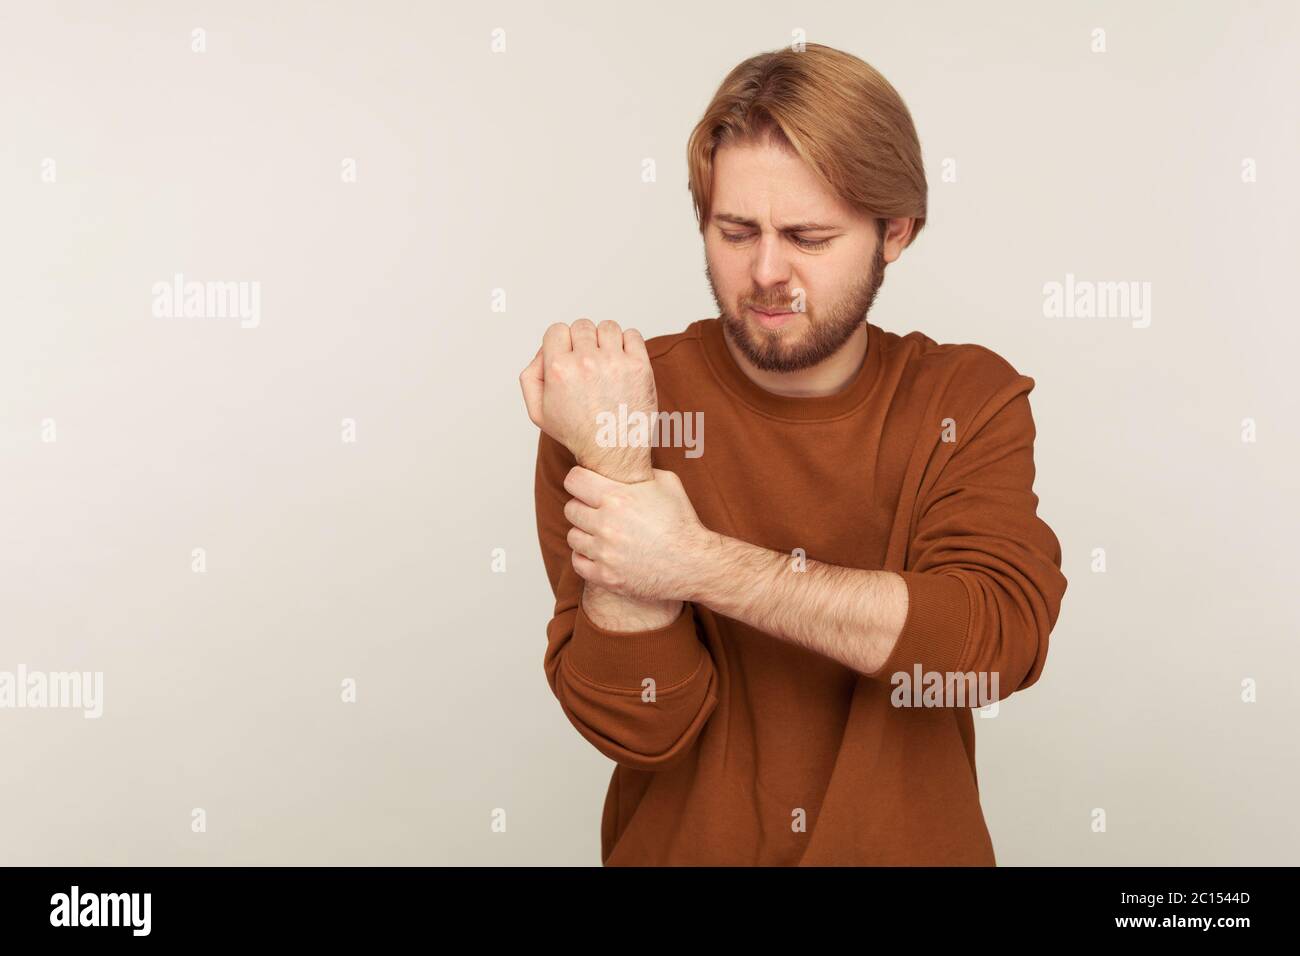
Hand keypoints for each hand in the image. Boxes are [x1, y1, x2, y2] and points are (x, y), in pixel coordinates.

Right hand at [519, 319, 656, 479]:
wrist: (613, 452)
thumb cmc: (578, 433)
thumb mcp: (537, 411)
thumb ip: (531, 375)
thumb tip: (545, 350)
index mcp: (559, 369)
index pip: (556, 330)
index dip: (561, 343)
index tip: (568, 358)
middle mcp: (586, 362)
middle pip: (582, 326)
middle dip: (583, 342)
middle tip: (588, 365)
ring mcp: (615, 362)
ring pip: (607, 327)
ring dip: (605, 341)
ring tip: (606, 362)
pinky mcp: (639, 366)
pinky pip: (632, 335)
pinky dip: (628, 345)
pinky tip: (622, 363)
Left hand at [563, 465, 716, 602]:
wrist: (694, 563)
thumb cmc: (682, 522)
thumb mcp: (667, 483)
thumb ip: (640, 470)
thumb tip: (626, 459)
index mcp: (617, 497)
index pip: (573, 480)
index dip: (579, 480)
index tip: (586, 485)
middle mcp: (606, 524)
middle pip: (570, 509)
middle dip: (583, 507)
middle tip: (598, 512)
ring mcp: (604, 553)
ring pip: (573, 536)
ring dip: (585, 534)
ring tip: (603, 534)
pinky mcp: (605, 576)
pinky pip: (577, 562)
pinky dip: (586, 557)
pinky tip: (601, 553)